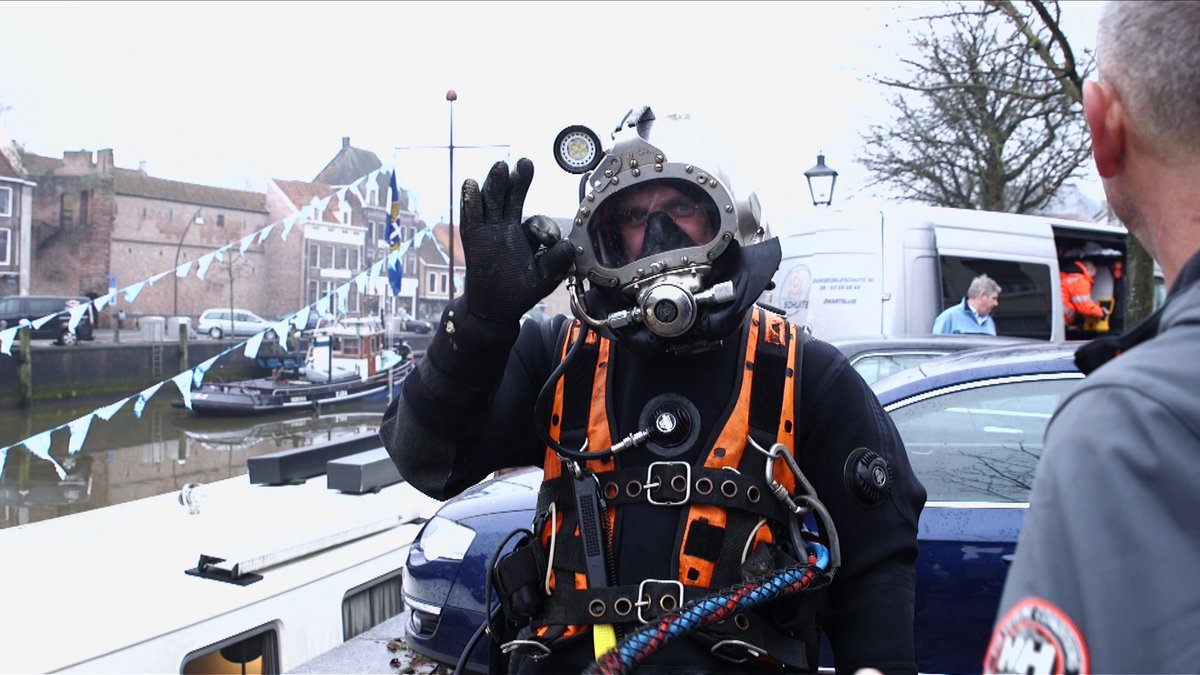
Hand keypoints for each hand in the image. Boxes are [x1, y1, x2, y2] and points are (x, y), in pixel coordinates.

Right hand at [459, 158, 575, 322]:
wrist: (494, 309)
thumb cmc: (520, 291)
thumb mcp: (544, 278)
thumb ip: (557, 263)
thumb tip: (567, 244)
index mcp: (528, 236)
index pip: (538, 223)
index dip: (544, 228)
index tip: (548, 243)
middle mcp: (508, 228)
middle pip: (512, 199)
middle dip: (518, 182)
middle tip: (525, 164)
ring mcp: (489, 231)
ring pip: (492, 202)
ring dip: (496, 184)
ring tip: (501, 167)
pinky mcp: (473, 240)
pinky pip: (471, 218)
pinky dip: (470, 201)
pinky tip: (471, 184)